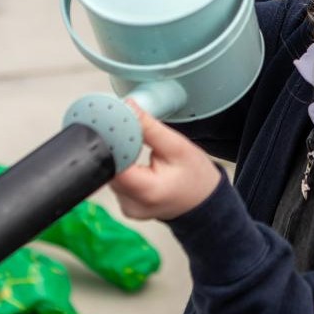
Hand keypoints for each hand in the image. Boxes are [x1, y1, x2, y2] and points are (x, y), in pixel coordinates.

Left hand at [108, 103, 221, 220]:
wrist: (203, 200)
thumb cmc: (196, 177)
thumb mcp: (178, 146)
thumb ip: (149, 128)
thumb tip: (129, 107)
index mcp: (146, 191)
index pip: (113, 161)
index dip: (112, 139)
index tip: (116, 121)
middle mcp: (131, 204)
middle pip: (109, 166)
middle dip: (116, 144)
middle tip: (128, 127)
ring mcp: (126, 206)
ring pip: (110, 172)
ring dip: (119, 155)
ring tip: (136, 145)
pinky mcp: (124, 204)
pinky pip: (115, 179)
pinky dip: (122, 165)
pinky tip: (134, 159)